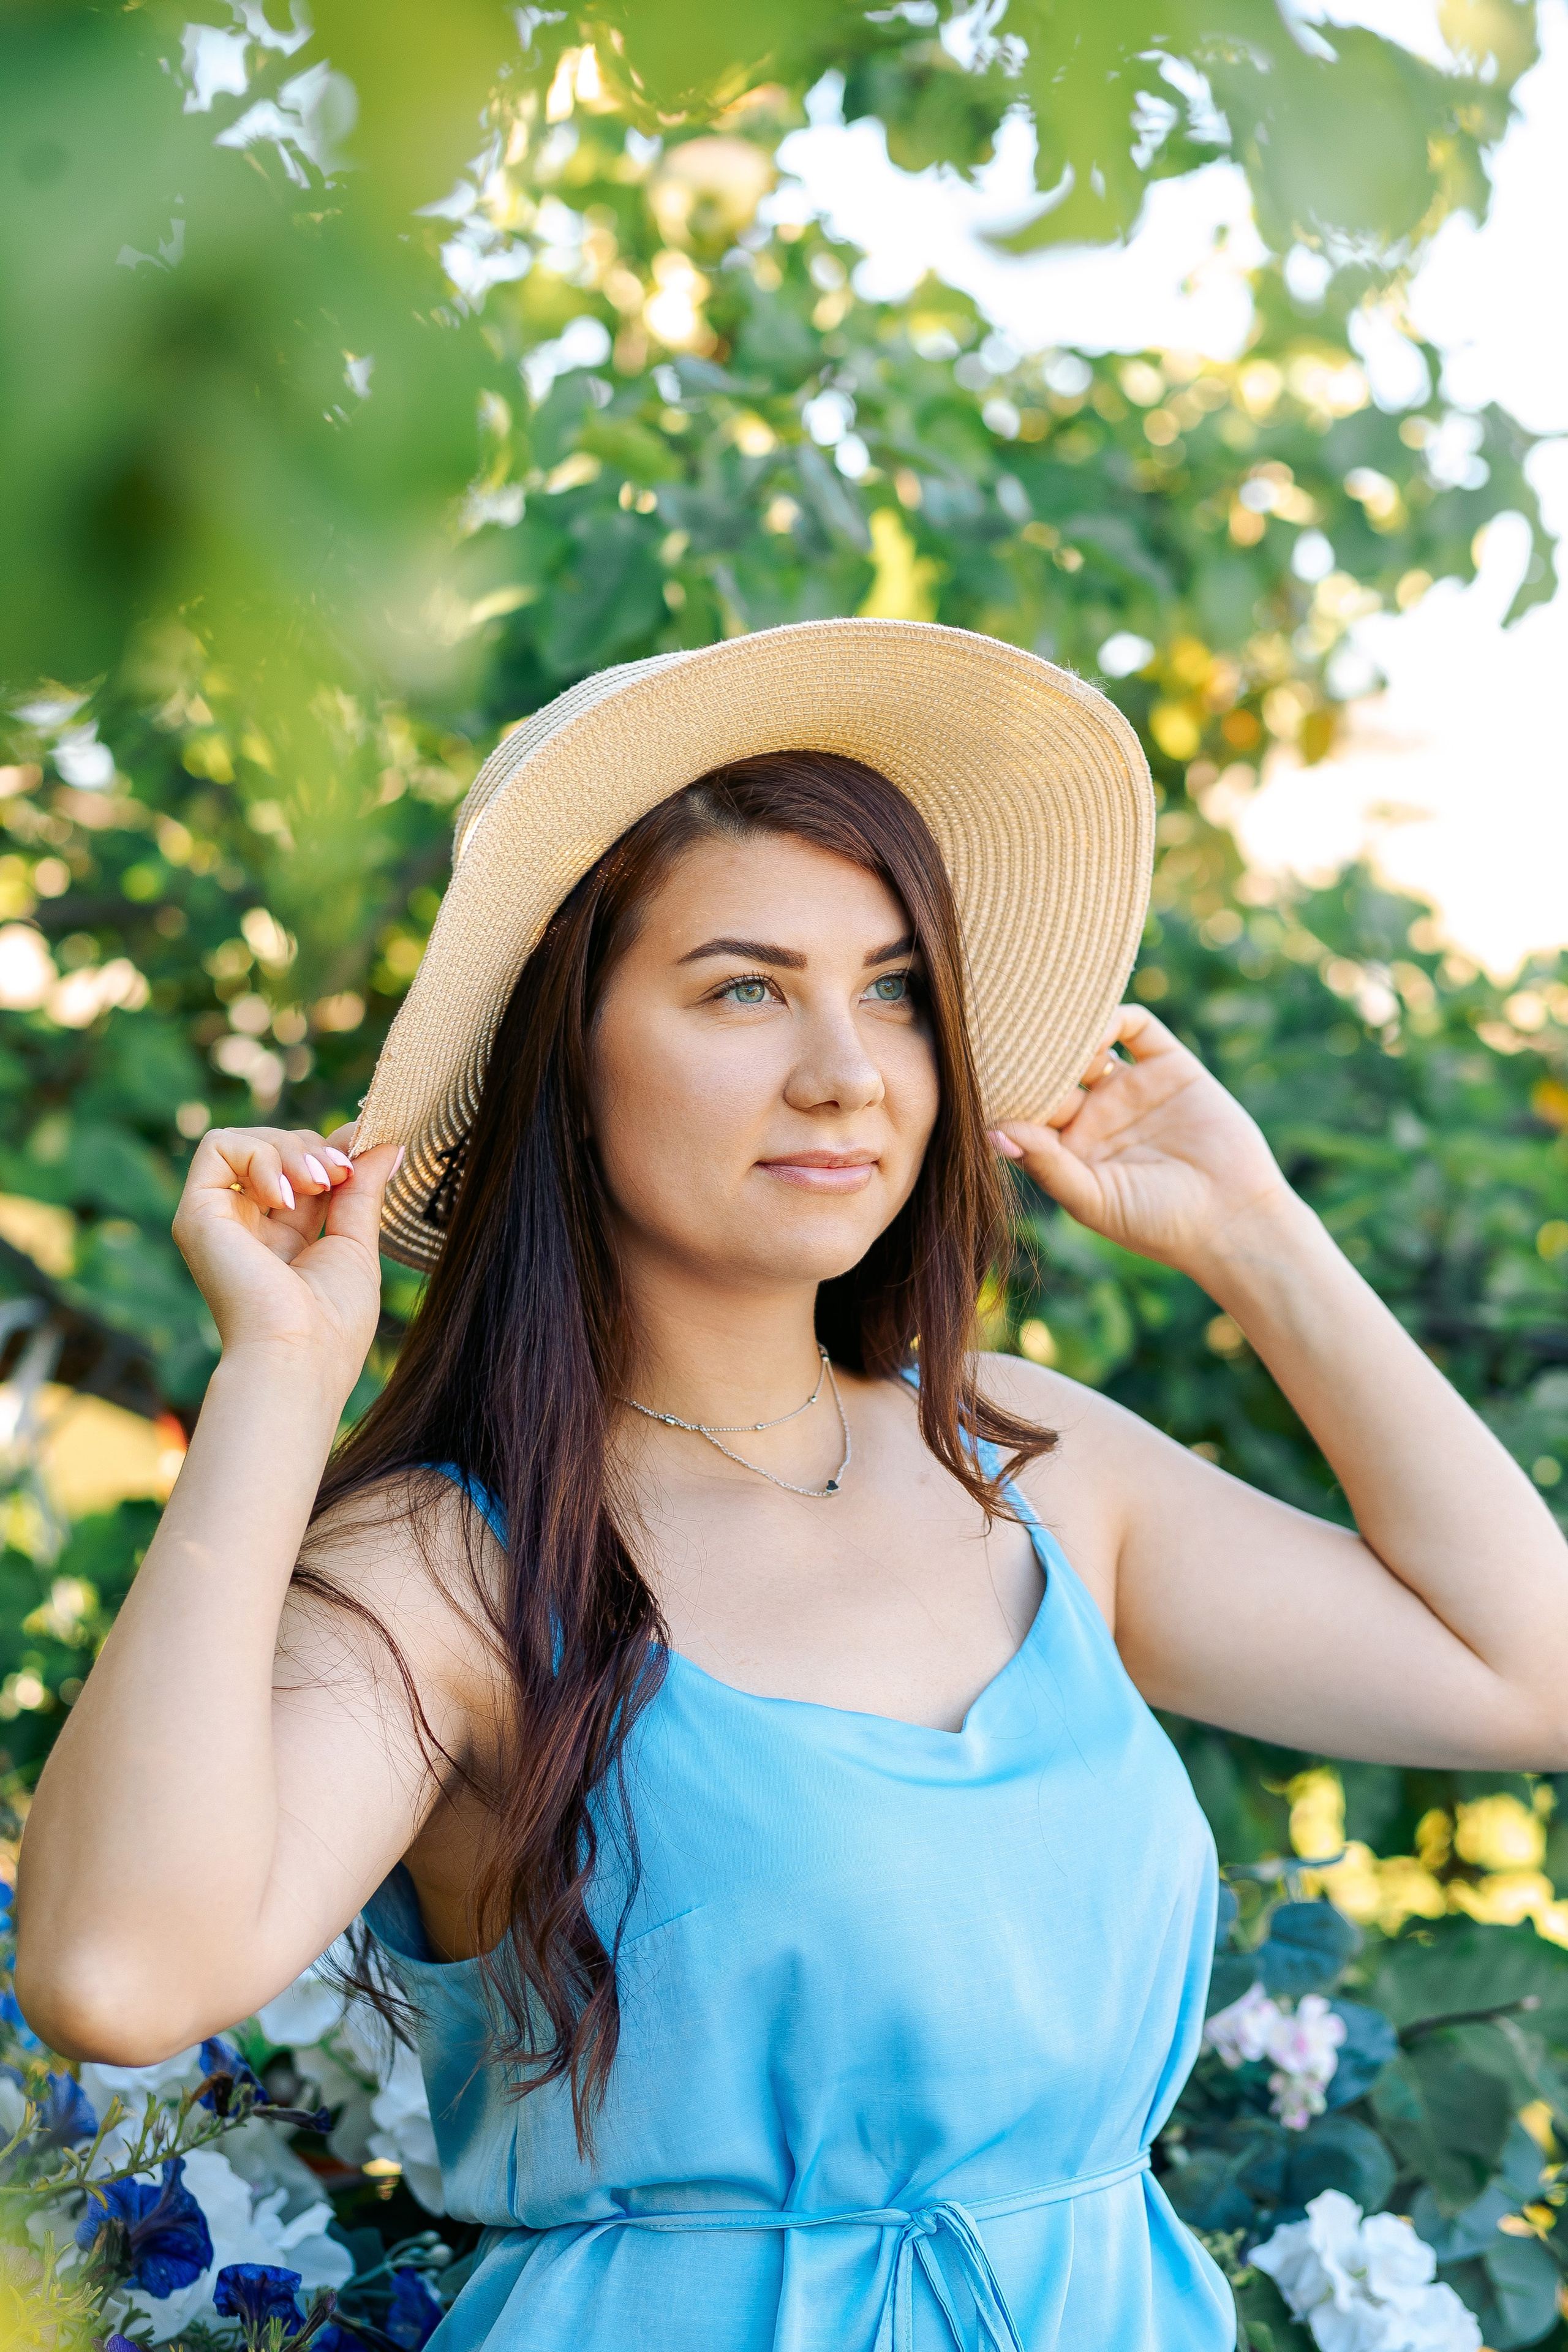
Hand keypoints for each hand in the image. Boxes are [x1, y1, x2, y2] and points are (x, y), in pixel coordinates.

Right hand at [171, 1125, 402, 1395]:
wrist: (298, 1358)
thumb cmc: (332, 1323)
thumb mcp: (356, 1245)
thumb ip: (362, 1191)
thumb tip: (385, 1145)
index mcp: (284, 1237)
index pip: (303, 1167)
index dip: (333, 1148)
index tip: (364, 1149)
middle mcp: (247, 1226)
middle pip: (277, 1147)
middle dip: (316, 1147)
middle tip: (340, 1174)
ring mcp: (219, 1219)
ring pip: (247, 1140)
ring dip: (292, 1148)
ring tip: (318, 1183)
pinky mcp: (196, 1215)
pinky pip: (217, 1147)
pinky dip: (260, 1155)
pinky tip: (284, 1196)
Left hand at [990, 1006, 1302, 1281]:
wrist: (1233, 1218)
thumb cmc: (1156, 1223)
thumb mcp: (1092, 1198)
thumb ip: (1045, 1163)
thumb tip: (991, 1130)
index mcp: (1067, 1148)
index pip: (1024, 1107)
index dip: (1004, 1089)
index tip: (978, 1070)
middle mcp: (1094, 1114)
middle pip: (1049, 1070)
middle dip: (1029, 1052)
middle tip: (1003, 1028)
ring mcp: (1129, 1088)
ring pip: (1086, 1043)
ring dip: (1066, 1030)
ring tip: (1048, 1022)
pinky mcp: (1168, 1066)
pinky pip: (1135, 1028)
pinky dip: (1113, 1015)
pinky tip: (1094, 1021)